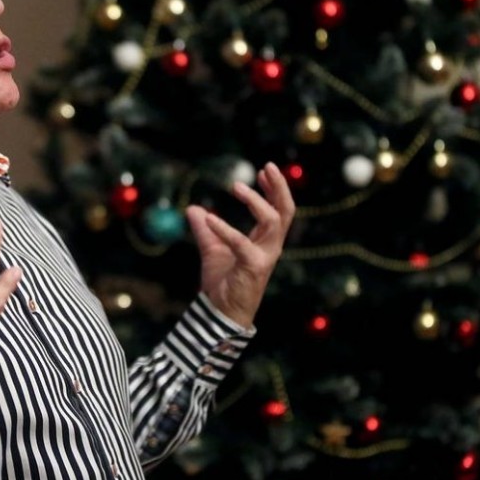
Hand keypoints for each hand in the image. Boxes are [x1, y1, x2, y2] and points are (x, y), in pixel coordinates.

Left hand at [185, 162, 294, 328]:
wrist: (220, 312)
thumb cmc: (223, 282)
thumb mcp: (212, 250)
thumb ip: (205, 230)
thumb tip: (193, 209)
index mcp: (264, 241)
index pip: (278, 210)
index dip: (274, 190)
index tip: (264, 170)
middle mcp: (270, 247)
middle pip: (285, 212)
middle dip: (280, 188)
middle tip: (268, 167)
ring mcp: (264, 257)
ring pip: (272, 222)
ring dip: (256, 202)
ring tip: (236, 186)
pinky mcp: (252, 267)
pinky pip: (241, 243)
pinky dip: (225, 229)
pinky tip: (208, 218)